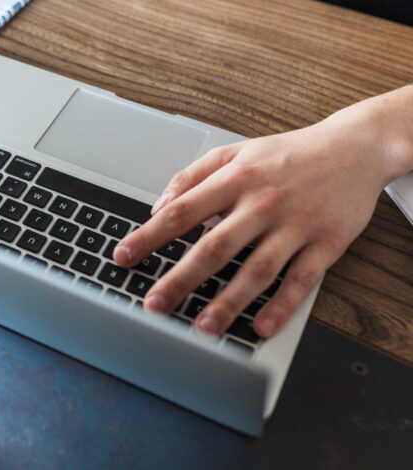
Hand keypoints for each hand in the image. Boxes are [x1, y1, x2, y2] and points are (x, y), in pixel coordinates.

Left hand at [113, 98, 400, 338]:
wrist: (352, 148)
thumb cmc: (287, 153)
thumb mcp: (236, 151)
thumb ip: (194, 175)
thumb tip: (159, 205)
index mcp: (237, 178)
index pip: (182, 210)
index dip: (149, 236)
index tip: (123, 256)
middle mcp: (263, 202)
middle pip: (215, 246)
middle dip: (181, 278)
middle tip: (154, 304)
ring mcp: (296, 225)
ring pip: (257, 269)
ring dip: (228, 301)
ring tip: (202, 327)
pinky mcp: (326, 243)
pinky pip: (301, 280)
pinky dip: (281, 306)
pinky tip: (260, 327)